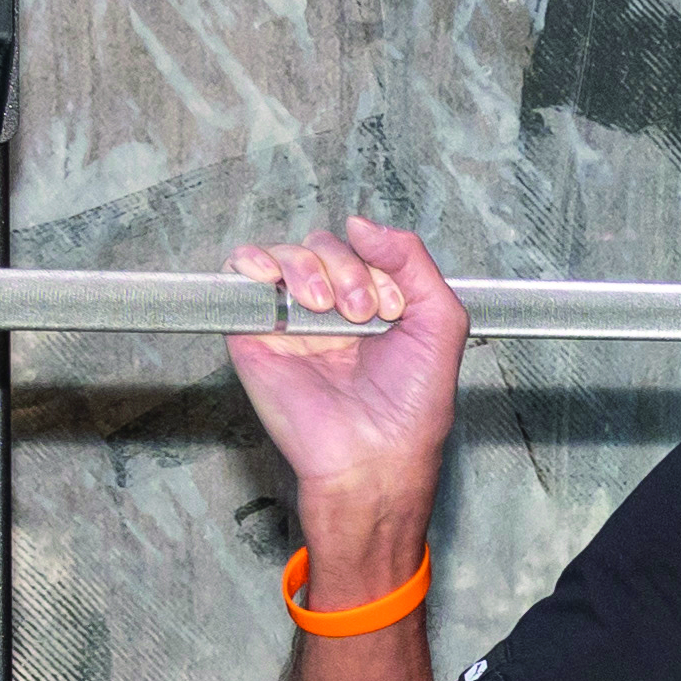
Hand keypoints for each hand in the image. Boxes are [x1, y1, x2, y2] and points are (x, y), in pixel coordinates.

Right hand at [230, 223, 467, 544]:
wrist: (374, 456)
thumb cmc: (411, 408)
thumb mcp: (440, 321)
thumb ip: (413, 261)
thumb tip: (363, 224)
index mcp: (373, 304)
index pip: (364, 249)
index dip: (378, 265)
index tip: (392, 309)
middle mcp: (331, 309)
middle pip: (324, 247)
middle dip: (347, 269)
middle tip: (361, 314)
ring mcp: (292, 320)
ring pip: (286, 255)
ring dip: (309, 268)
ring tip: (325, 308)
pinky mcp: (255, 333)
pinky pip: (239, 275)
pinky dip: (251, 261)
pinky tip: (272, 278)